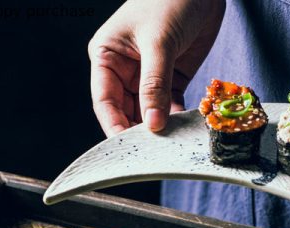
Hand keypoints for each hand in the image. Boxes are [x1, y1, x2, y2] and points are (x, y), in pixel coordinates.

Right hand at [88, 0, 224, 135]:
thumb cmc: (171, 0)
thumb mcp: (159, 43)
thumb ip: (155, 85)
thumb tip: (153, 125)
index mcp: (108, 57)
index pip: (105, 102)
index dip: (115, 127)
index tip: (128, 148)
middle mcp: (124, 70)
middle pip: (126, 112)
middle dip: (139, 132)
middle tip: (153, 151)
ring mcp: (148, 76)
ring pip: (149, 113)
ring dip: (159, 128)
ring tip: (170, 143)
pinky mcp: (172, 79)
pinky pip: (170, 107)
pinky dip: (176, 119)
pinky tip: (184, 130)